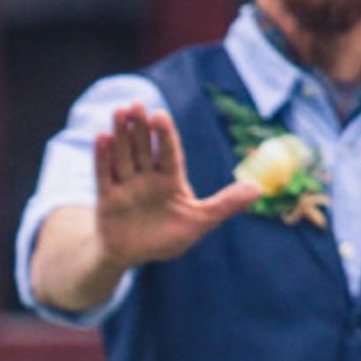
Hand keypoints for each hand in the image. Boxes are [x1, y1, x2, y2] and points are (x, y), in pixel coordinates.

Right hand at [94, 105, 261, 267]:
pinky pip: (104, 175)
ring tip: (120, 111)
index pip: (169, 152)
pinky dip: (102, 157)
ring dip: (121, 134)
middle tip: (137, 104)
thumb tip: (258, 189)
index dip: (164, 134)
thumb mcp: (199, 222)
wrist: (132, 256)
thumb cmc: (166, 238)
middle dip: (140, 127)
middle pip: (144, 147)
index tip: (159, 115)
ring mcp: (126, 186)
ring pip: (124, 155)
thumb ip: (225, 205)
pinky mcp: (107, 198)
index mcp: (170, 179)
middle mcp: (147, 177)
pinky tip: (102, 137)